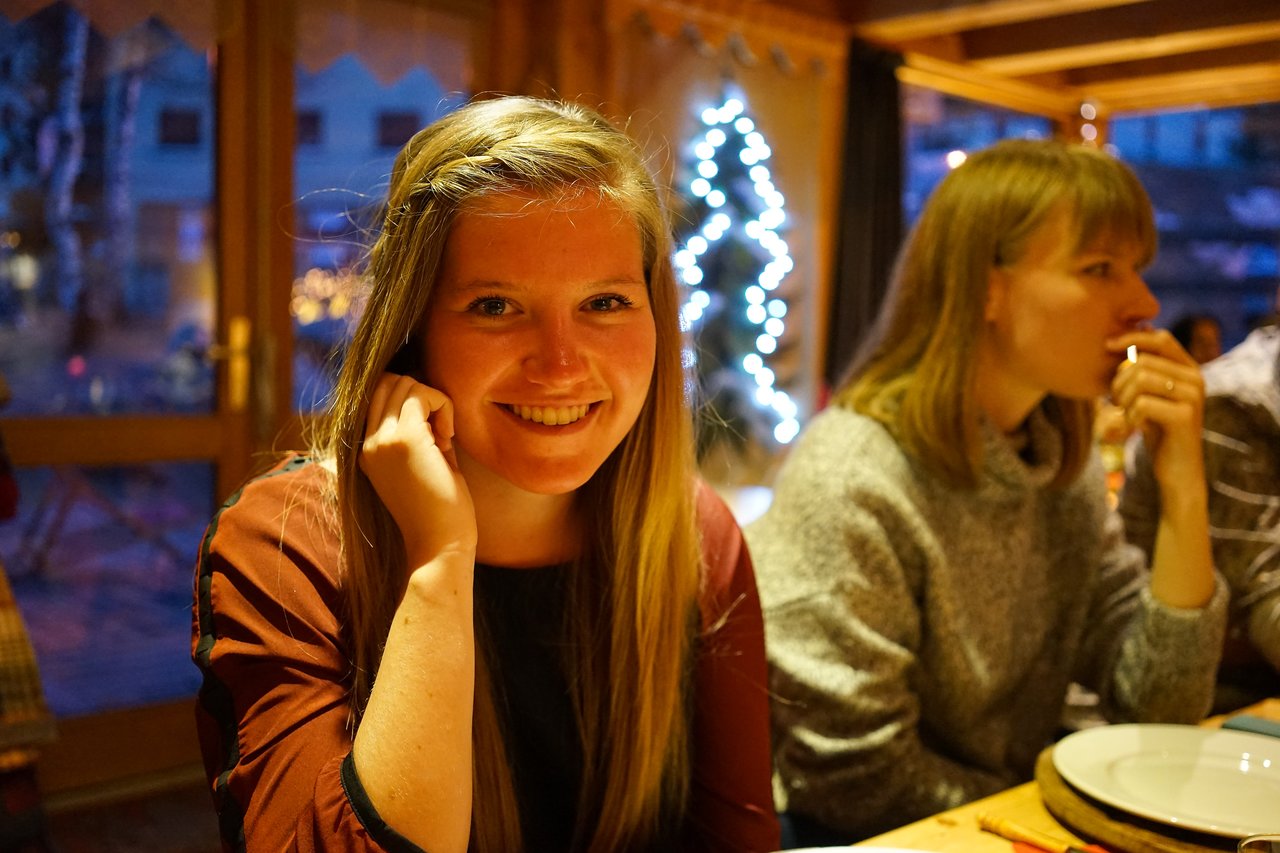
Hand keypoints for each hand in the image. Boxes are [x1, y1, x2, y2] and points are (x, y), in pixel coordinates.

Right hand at [360, 373, 476, 566]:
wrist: (439, 546)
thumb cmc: (440, 511)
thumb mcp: (420, 465)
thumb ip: (418, 433)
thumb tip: (428, 399)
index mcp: (367, 450)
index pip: (377, 395)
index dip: (411, 402)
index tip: (434, 435)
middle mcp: (368, 443)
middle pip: (387, 381)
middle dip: (421, 395)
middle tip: (440, 433)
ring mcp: (382, 440)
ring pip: (402, 381)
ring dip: (432, 400)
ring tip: (444, 437)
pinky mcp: (404, 440)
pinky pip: (422, 393)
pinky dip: (442, 405)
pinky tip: (448, 439)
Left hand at [1107, 328, 1204, 492]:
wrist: (1177, 469)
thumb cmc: (1157, 429)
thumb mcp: (1149, 394)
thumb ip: (1143, 369)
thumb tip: (1126, 338)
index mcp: (1189, 369)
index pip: (1161, 338)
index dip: (1132, 337)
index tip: (1107, 346)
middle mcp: (1195, 378)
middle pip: (1142, 361)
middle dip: (1119, 381)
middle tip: (1118, 402)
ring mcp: (1193, 396)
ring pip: (1140, 379)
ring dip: (1123, 398)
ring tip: (1127, 413)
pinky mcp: (1185, 416)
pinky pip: (1141, 403)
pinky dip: (1129, 415)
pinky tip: (1135, 426)